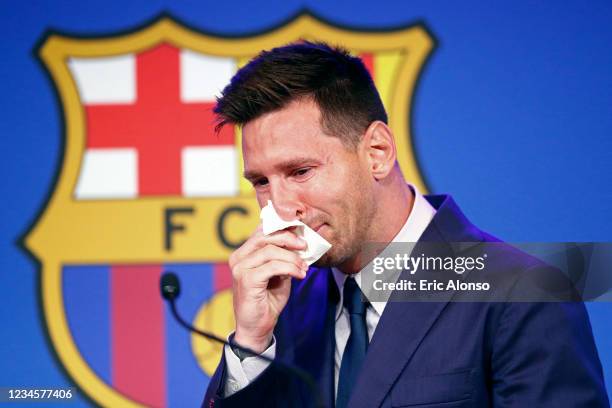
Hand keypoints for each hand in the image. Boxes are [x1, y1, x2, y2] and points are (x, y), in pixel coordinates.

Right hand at [230, 225, 307, 352]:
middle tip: (304, 245)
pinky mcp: (246, 280)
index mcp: (243, 253)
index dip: (281, 228)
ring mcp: (240, 268)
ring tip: (304, 266)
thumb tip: (299, 242)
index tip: (300, 232)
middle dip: (288, 238)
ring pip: (270, 251)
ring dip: (292, 257)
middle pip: (264, 236)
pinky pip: (272, 266)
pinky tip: (300, 274)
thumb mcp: (278, 274)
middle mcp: (238, 258)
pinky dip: (290, 268)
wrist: (257, 328)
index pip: (261, 231)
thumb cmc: (267, 300)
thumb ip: (282, 257)